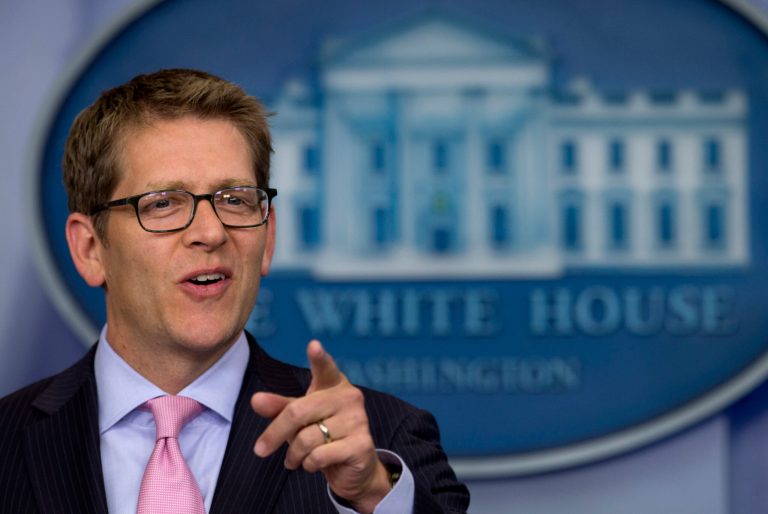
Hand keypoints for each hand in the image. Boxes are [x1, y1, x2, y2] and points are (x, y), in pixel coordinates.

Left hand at [251, 340, 390, 513]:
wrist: (353, 467)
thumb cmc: (323, 435)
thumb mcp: (298, 419)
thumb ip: (278, 408)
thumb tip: (255, 400)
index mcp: (334, 384)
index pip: (325, 368)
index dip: (319, 358)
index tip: (313, 346)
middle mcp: (349, 397)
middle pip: (298, 412)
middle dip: (275, 433)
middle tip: (260, 450)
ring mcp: (358, 420)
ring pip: (307, 438)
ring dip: (294, 455)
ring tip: (296, 459)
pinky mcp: (361, 445)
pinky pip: (319, 456)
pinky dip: (309, 464)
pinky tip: (313, 464)